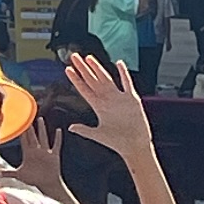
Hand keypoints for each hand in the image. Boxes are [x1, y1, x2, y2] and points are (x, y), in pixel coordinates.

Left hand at [61, 51, 157, 165]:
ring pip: (106, 78)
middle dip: (83, 68)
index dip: (76, 79)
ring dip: (98, 68)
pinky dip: (124, 73)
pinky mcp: (132, 99)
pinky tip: (119, 63)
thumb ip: (85, 130)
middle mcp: (107, 100)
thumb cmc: (117, 142)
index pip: (84, 89)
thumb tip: (70, 127)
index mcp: (98, 107)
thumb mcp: (98, 135)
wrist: (135, 146)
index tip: (67, 69)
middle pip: (92, 80)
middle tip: (74, 56)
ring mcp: (119, 98)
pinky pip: (127, 83)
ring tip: (89, 58)